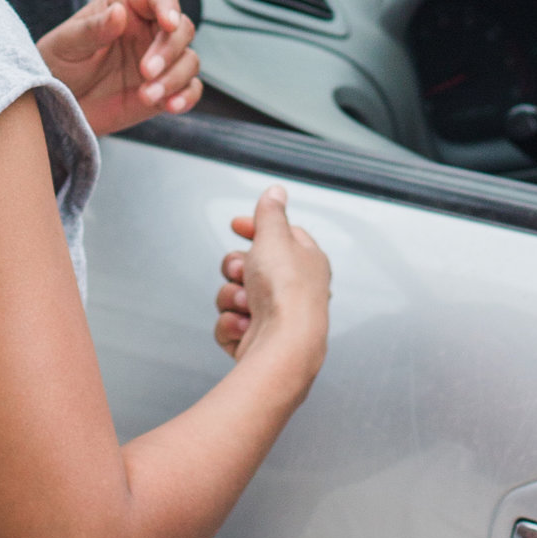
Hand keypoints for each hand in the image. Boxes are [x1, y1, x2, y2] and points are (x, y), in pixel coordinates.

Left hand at [38, 0, 199, 131]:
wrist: (55, 105)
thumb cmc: (58, 64)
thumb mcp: (67, 43)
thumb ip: (93, 28)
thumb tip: (118, 13)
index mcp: (126, 9)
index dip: (168, 7)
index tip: (168, 23)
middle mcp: (147, 33)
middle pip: (182, 30)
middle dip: (169, 50)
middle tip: (146, 70)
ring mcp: (158, 62)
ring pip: (189, 61)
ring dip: (175, 78)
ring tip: (148, 94)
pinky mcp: (162, 90)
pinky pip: (188, 90)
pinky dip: (186, 98)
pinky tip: (171, 105)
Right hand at [215, 185, 331, 372]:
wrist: (283, 345)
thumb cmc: (286, 292)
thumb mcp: (275, 236)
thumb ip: (271, 213)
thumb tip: (276, 192)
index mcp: (306, 260)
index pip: (280, 236)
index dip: (256, 228)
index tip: (236, 225)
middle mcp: (294, 289)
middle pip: (249, 266)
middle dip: (237, 268)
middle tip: (242, 272)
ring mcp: (276, 317)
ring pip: (235, 295)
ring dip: (233, 298)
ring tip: (247, 305)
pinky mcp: (258, 340)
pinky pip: (230, 324)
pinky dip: (231, 325)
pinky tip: (243, 326)